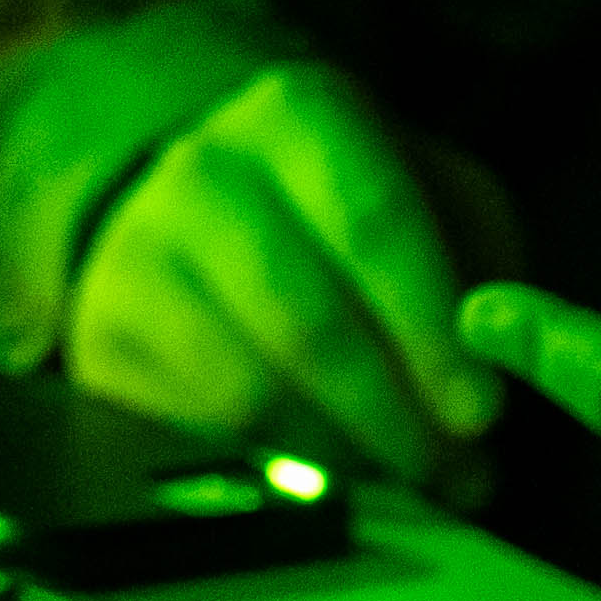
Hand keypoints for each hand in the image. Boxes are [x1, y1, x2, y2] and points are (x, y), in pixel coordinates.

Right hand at [65, 63, 513, 485]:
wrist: (191, 186)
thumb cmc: (342, 197)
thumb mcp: (429, 184)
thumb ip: (479, 255)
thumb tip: (498, 350)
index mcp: (299, 113)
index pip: (375, 225)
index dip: (433, 332)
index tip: (485, 415)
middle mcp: (203, 173)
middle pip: (310, 322)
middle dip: (398, 418)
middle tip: (461, 477)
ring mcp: (138, 257)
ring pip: (248, 392)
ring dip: (345, 460)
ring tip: (411, 487)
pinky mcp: (102, 339)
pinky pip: (196, 434)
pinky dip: (276, 475)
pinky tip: (334, 482)